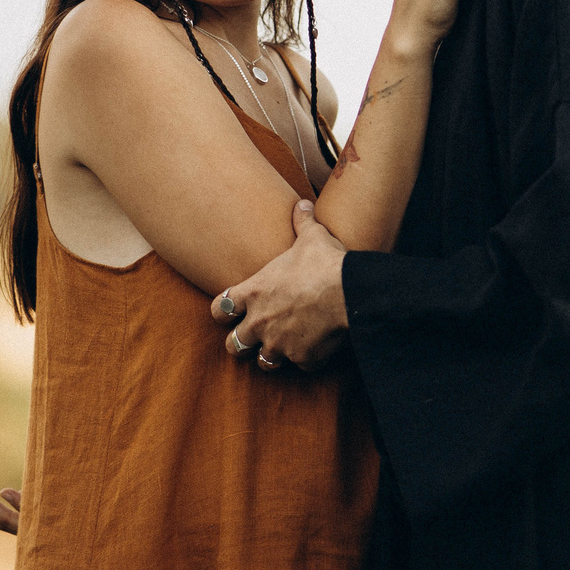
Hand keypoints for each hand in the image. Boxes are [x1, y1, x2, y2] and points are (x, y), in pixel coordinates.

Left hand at [213, 200, 350, 371]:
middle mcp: (260, 323)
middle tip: (253, 336)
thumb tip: (302, 204)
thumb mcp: (311, 237)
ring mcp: (280, 344)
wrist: (349, 292)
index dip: (223, 311)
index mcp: (253, 293)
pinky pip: (300, 365)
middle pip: (234, 345)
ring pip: (263, 363)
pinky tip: (316, 349)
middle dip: (242, 342)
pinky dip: (307, 358)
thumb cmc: (324, 263)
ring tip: (283, 348)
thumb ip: (302, 222)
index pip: (219, 309)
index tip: (231, 311)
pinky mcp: (303, 359)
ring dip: (271, 356)